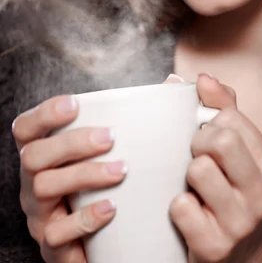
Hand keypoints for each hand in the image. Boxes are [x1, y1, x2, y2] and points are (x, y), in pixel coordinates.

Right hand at [12, 95, 126, 262]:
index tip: (75, 104)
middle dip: (71, 142)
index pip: (26, 128)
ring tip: (121, 170)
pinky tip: (112, 208)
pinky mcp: (54, 246)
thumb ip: (139, 117)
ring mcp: (41, 215)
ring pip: (44, 188)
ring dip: (84, 175)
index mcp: (45, 154)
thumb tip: (171, 81)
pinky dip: (85, 218)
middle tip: (109, 137)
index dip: (44, 113)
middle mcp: (34, 182)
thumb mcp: (116, 151)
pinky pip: (57, 233)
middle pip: (34, 156)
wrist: (112, 242)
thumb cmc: (112, 183)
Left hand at [169, 74, 261, 262]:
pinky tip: (189, 213)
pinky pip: (181, 207)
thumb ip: (223, 109)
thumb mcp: (238, 151)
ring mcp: (241, 222)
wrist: (236, 258)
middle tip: (197, 158)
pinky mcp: (215, 246)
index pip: (231, 117)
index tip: (207, 137)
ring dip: (187, 175)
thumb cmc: (230, 192)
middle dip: (198, 143)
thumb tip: (204, 77)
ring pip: (199, 169)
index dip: (209, 123)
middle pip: (220, 139)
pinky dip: (177, 207)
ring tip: (195, 187)